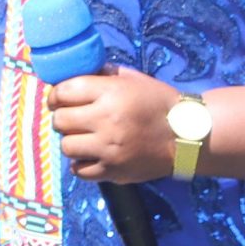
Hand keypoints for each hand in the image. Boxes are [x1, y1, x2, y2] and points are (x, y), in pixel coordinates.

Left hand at [47, 69, 179, 184]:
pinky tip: (92, 155)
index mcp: (111, 93)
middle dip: (63, 118)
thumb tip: (72, 74)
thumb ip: (102, 75)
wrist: (188, 136)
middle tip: (73, 119)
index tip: (58, 100)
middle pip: (60, 120)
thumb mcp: (133, 79)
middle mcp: (106, 121)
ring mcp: (108, 149)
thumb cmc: (159, 102)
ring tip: (84, 138)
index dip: (56, 95)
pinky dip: (82, 163)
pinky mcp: (113, 171)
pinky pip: (79, 170)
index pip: (64, 92)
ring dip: (72, 141)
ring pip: (66, 146)